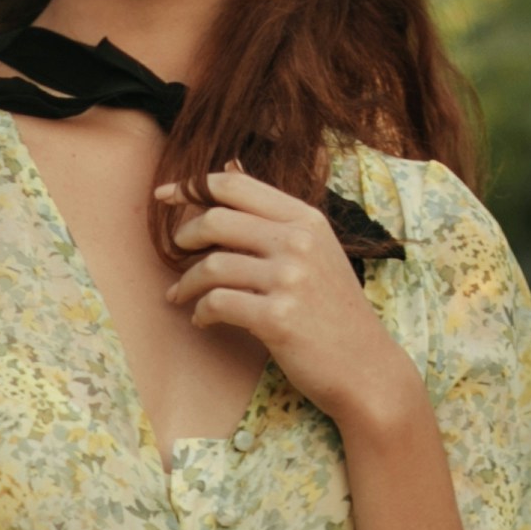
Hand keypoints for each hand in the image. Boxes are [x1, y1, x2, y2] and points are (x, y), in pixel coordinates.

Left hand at [165, 167, 424, 439]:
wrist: (366, 367)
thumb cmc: (334, 311)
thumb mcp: (316, 249)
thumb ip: (274, 212)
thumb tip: (230, 162)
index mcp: (307, 220)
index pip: (236, 185)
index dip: (192, 187)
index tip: (164, 196)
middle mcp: (299, 242)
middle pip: (216, 220)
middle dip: (184, 237)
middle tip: (175, 254)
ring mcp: (290, 279)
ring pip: (212, 266)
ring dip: (188, 283)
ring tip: (182, 296)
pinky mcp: (277, 317)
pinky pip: (217, 303)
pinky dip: (201, 312)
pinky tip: (203, 320)